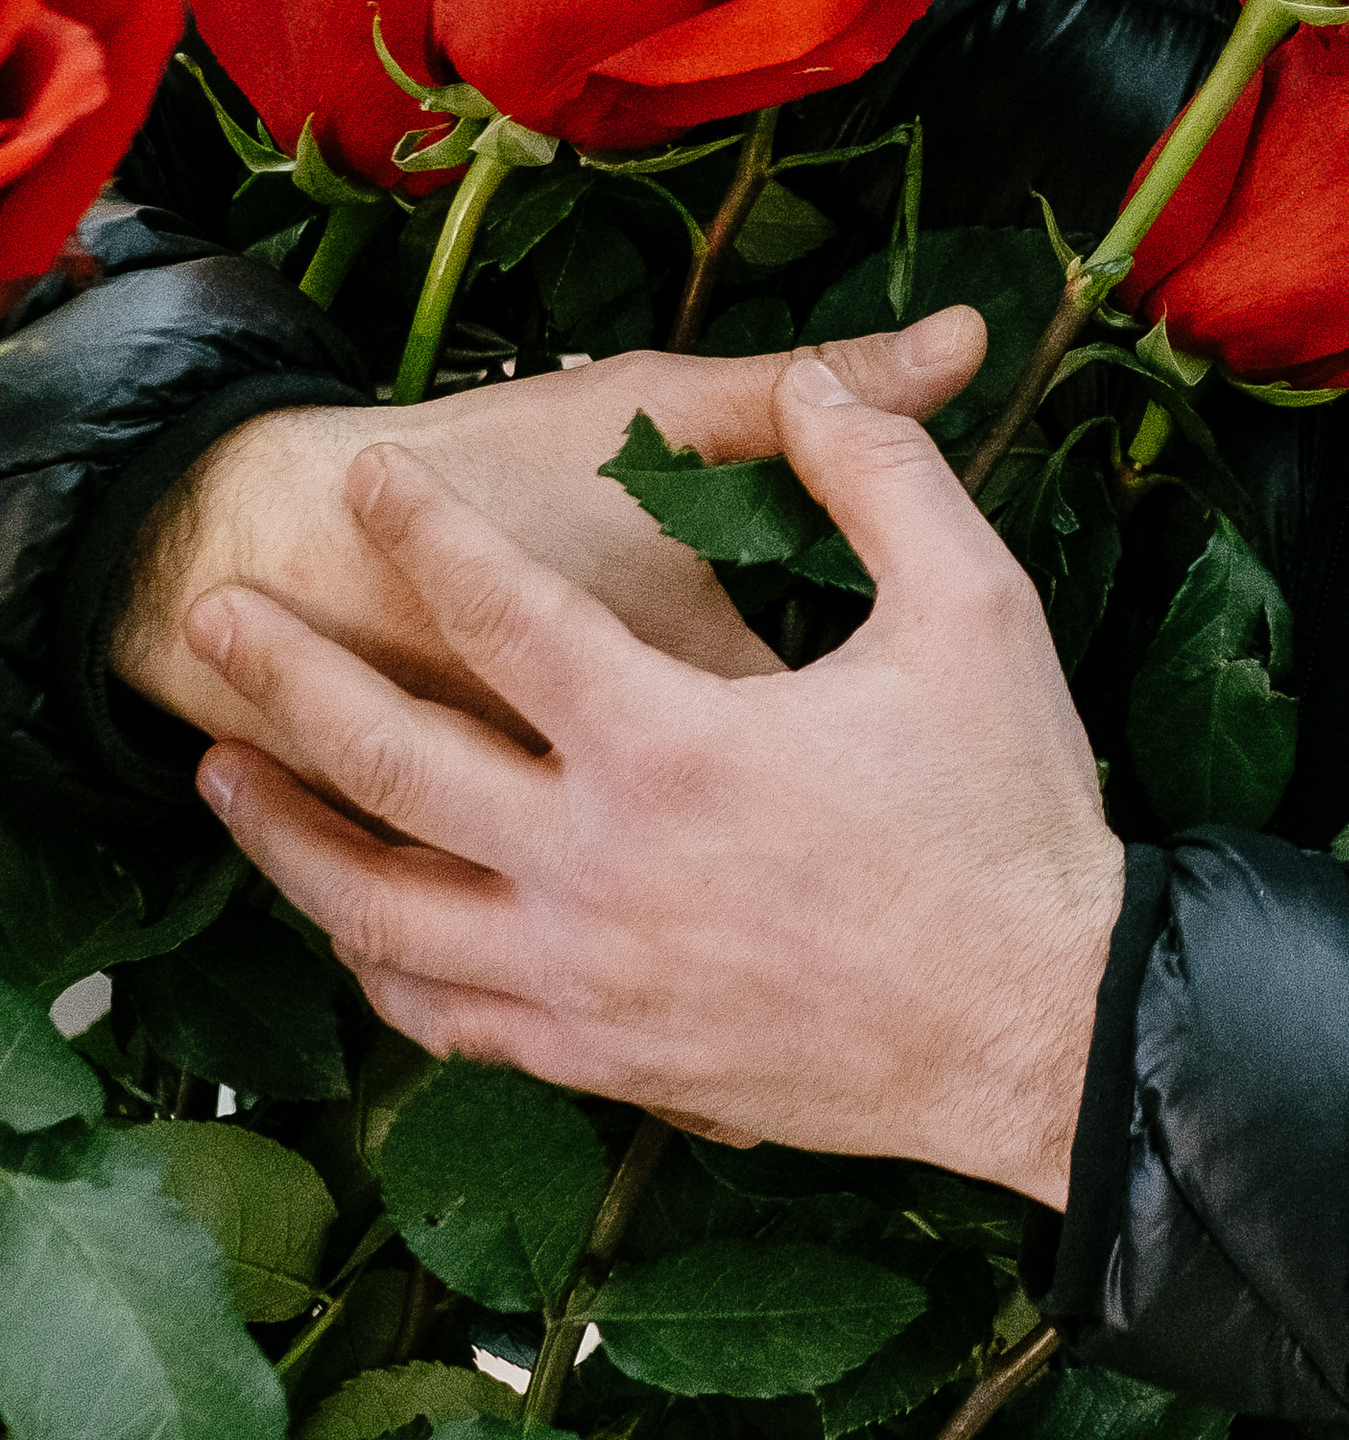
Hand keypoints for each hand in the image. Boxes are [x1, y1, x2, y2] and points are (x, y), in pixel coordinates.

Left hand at [185, 342, 1126, 1205]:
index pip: (501, 610)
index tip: (361, 471)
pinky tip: (355, 928)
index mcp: (674, 746)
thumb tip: (828, 377)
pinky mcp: (614, 1063)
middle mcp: (600, 870)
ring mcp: (593, 983)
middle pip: (387, 763)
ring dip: (284, 840)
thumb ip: (884, 472)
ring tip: (221, 776)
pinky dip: (381, 967)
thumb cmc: (1012, 817)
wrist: (1046, 1032)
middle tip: (211, 614)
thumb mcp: (972, 609)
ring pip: (382, 913)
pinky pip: (452, 1022)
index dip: (420, 528)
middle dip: (284, 676)